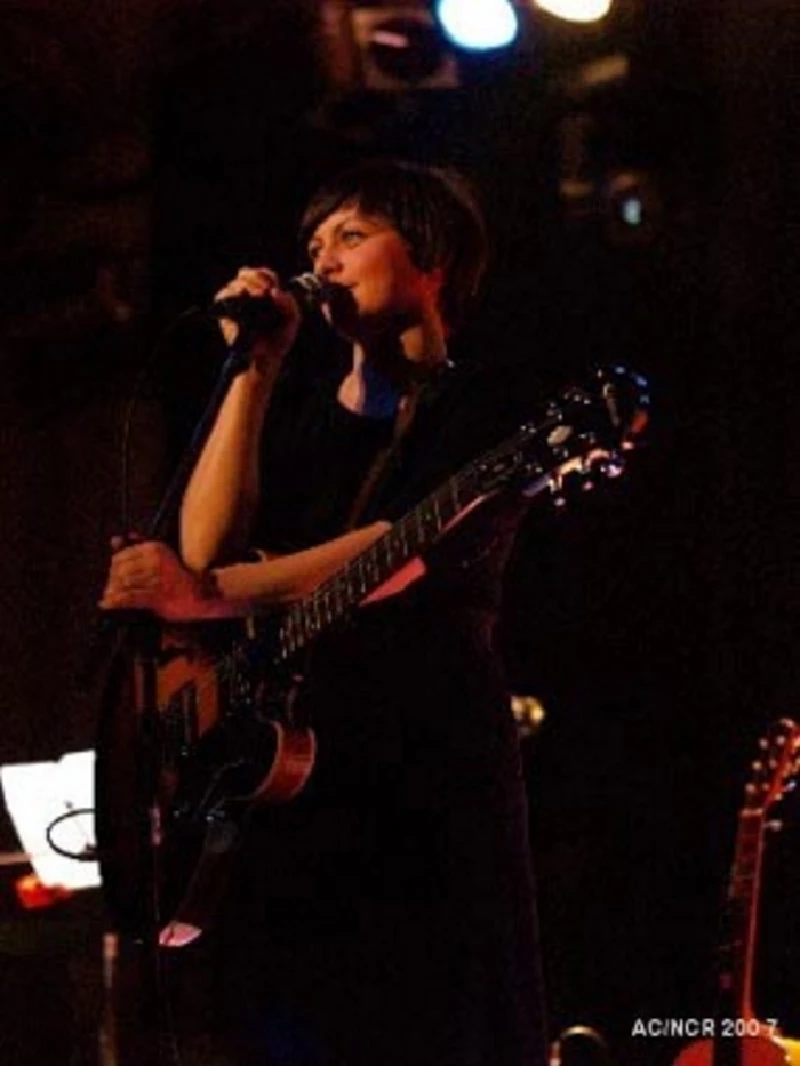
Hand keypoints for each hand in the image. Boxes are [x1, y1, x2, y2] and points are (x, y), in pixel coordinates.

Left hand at [99, 537, 225, 621]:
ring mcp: (157, 578)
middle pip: (121, 569)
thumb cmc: (179, 578)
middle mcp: (155, 560)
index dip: (113, 567)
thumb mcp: (162, 556)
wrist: (202, 597)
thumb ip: (138, 545)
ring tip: (107, 598)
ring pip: (124, 584)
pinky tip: (107, 604)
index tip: (111, 578)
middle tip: (108, 590)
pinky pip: (130, 597)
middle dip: (111, 581)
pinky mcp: (158, 595)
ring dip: (112, 592)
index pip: (122, 556)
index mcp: (155, 548)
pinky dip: (116, 602)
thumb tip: (114, 539)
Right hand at [214, 266, 300, 372]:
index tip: (272, 287)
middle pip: (246, 273)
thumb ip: (289, 303)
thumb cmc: (279, 338)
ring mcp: (236, 303)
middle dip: (255, 277)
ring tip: (258, 296)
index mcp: (265, 293)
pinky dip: (232, 294)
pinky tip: (243, 296)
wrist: (267, 357)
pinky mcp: (225, 312)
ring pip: (234, 283)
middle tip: (264, 290)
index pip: (263, 274)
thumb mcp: (292, 319)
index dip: (266, 275)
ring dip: (246, 285)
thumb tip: (274, 292)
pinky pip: (223, 296)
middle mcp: (249, 295)